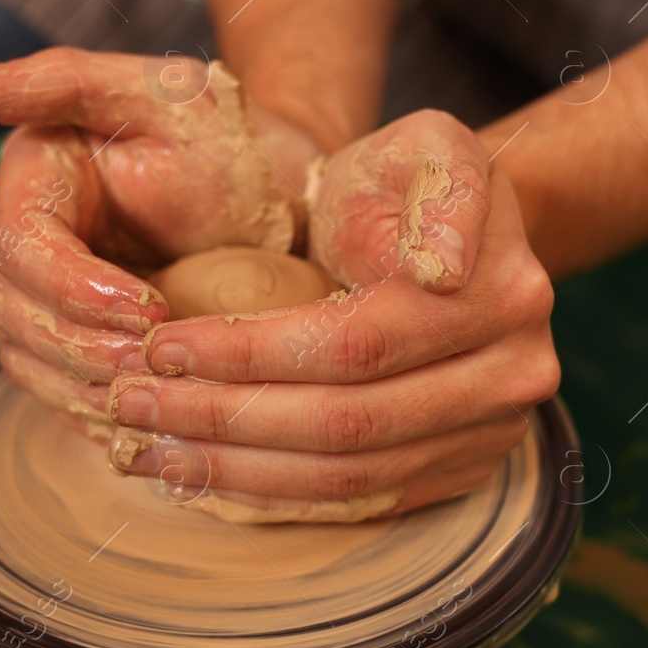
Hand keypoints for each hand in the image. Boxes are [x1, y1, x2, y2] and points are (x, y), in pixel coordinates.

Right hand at [0, 47, 321, 437]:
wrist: (286, 196)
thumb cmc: (228, 134)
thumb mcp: (162, 90)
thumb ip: (61, 80)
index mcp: (38, 182)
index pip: (20, 246)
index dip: (72, 286)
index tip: (147, 305)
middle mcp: (31, 247)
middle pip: (16, 314)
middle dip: (81, 346)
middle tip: (158, 359)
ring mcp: (53, 303)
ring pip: (32, 363)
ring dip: (87, 388)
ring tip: (159, 392)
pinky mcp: (84, 347)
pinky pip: (67, 396)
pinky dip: (101, 414)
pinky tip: (154, 416)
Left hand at [108, 110, 561, 518]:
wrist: (460, 238)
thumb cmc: (413, 184)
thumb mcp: (428, 145)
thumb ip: (442, 186)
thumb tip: (441, 269)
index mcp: (503, 295)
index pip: (354, 344)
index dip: (249, 354)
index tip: (161, 345)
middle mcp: (512, 377)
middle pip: (345, 423)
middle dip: (224, 417)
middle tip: (134, 403)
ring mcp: (494, 435)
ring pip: (348, 477)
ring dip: (237, 471)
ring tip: (151, 450)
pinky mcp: (464, 472)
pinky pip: (360, 502)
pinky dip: (275, 496)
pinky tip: (206, 476)